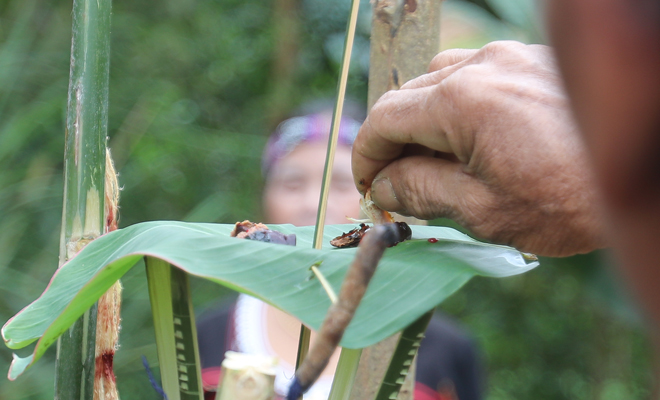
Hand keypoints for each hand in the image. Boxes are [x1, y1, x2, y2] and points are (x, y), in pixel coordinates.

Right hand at [352, 41, 605, 256]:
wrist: (649, 172)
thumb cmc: (571, 201)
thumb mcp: (484, 210)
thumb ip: (421, 191)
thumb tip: (382, 184)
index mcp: (462, 100)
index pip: (385, 120)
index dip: (366, 155)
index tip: (369, 186)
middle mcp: (484, 64)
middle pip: (410, 96)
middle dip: (396, 140)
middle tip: (402, 184)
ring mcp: (514, 57)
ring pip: (442, 79)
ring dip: (428, 118)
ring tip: (441, 162)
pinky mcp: (537, 62)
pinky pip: (480, 74)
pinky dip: (463, 105)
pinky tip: (480, 141)